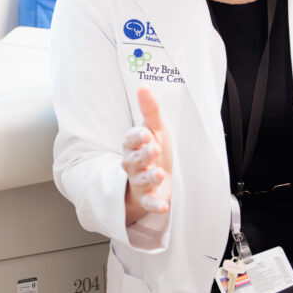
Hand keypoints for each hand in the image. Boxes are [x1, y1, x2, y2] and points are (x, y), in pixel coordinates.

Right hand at [122, 86, 172, 220]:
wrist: (159, 179)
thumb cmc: (155, 151)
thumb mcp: (156, 129)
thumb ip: (149, 110)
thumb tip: (143, 87)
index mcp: (134, 146)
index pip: (130, 140)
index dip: (137, 137)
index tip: (146, 133)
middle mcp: (133, 164)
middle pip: (133, 160)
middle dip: (143, 155)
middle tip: (154, 149)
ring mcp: (139, 181)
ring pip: (140, 179)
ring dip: (148, 177)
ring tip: (159, 173)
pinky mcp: (147, 198)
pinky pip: (148, 202)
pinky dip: (153, 204)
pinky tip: (162, 205)